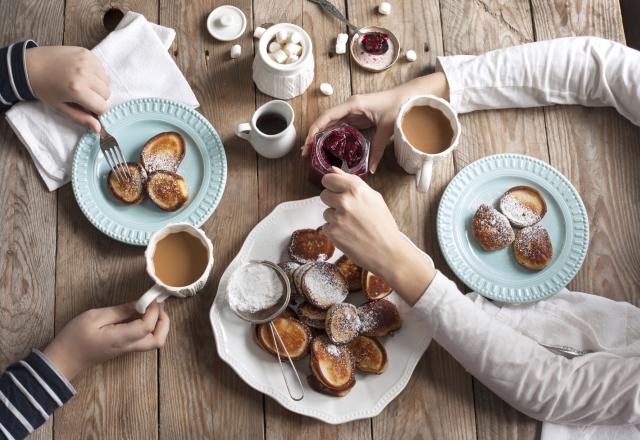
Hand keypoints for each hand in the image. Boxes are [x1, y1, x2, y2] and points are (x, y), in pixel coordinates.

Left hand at [26, 46, 109, 132]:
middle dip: (97, 98)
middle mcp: (85, 74)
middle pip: (106, 94)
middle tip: (83, 95)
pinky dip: (96, 74)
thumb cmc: (44, 89)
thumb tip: (98, 129)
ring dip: (98, 86)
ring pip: (106, 81)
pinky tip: (83, 74)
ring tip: (83, 84)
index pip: (102, 106)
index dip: (96, 110)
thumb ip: (81, 118)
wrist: (30, 65)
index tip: (87, 107)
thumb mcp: (60, 107)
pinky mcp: (87, 53)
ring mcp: (87, 62)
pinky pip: (101, 69)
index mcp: (77, 90)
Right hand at [43, 302, 169, 379]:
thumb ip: (119, 311)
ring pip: (153, 342)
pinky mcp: (123, 349)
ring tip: (151, 309)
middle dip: (164, 322)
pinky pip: (144, 340)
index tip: (151, 298)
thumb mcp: (94, 317)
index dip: (154, 311)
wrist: (63, 361)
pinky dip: (150, 328)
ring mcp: (127, 349)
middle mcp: (128, 346)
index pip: (148, 326)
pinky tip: (141, 315)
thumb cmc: (74, 338)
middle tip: (158, 306)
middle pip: (158, 340)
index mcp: (121, 338)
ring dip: (159, 325)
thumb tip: (138, 305)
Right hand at [303, 72, 448, 172]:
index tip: (308, 142)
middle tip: (306, 153)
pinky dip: (331, 137)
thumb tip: (372, 169)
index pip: (328, 116)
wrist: (407, 97)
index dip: (315, 129)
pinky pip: (339, 127)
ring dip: (321, 137)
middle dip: (314, 136)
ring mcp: (352, 112)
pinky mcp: (356, 117)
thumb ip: (378, 149)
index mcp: (353, 105)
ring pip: (330, 125)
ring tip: (312, 153)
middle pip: (325, 121)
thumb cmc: (397, 106)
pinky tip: (327, 148)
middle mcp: (349, 107)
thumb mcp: (386, 128)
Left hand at [320, 167, 435, 304]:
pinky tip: (349, 235)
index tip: (336, 191)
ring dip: (335, 218)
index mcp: (355, 188)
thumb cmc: (383, 224)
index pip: (328, 179)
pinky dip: (335, 231)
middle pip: (324, 195)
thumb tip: (332, 170)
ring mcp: (337, 217)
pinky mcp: (332, 232)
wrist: (387, 251)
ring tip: (352, 226)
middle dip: (332, 202)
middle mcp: (344, 200)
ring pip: (326, 212)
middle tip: (348, 212)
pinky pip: (327, 227)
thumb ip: (350, 182)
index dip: (331, 185)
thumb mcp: (373, 197)